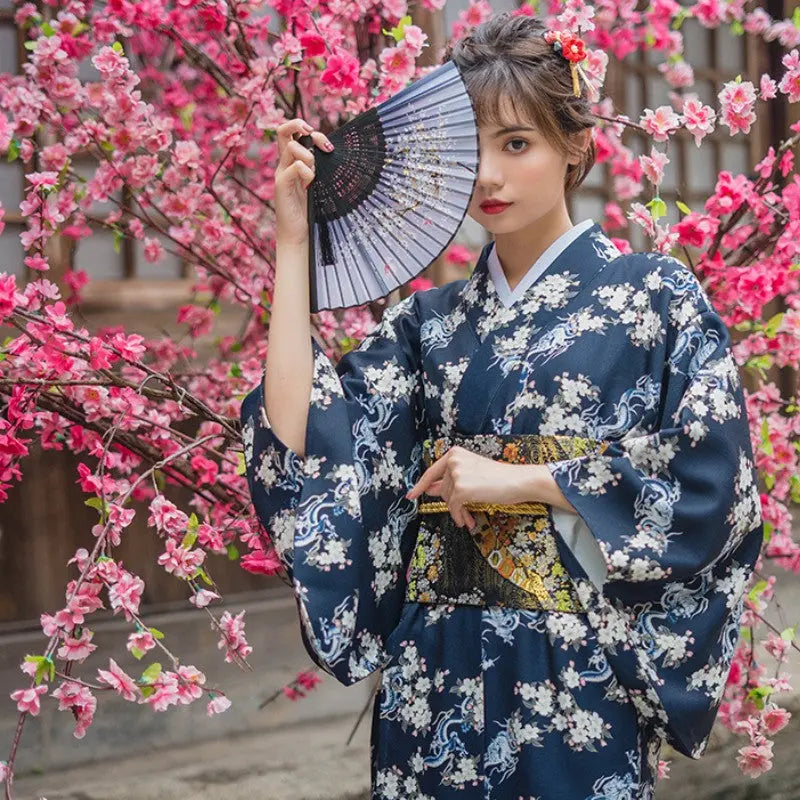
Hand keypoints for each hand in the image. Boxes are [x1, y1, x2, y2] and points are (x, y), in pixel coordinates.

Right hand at [274, 118, 333, 246]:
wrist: (298, 234)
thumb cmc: (311, 210)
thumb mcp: (319, 184)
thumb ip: (321, 168)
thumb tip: (332, 152)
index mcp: (292, 161)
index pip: (290, 132)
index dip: (303, 127)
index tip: (323, 141)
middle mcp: (284, 164)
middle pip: (283, 130)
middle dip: (302, 127)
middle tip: (322, 145)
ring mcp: (282, 174)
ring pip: (291, 147)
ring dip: (309, 155)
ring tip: (315, 174)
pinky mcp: (281, 185)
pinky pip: (293, 167)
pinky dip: (306, 171)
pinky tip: (311, 183)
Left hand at [405, 446, 538, 528]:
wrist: (517, 481)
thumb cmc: (499, 478)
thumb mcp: (471, 474)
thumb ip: (449, 480)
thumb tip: (427, 489)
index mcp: (455, 453)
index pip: (431, 471)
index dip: (420, 486)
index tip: (410, 495)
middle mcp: (453, 460)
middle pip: (441, 489)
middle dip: (452, 502)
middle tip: (463, 513)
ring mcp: (456, 474)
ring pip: (447, 499)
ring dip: (458, 511)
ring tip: (468, 517)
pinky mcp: (461, 488)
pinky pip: (453, 507)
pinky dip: (459, 516)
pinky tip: (467, 521)